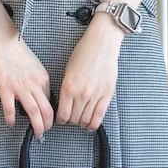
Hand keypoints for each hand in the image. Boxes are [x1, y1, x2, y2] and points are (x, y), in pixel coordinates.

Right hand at [0, 28, 53, 137]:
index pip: (51, 100)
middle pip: (46, 110)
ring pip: (33, 112)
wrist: (4, 41)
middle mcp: (34, 84)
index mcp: (43, 78)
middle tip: (45, 132)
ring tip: (36, 133)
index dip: (50, 112)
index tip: (48, 119)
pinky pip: (9, 108)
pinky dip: (11, 119)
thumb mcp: (35, 65)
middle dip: (48, 125)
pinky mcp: (5, 88)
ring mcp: (20, 87)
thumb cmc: (17, 50)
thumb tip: (38, 94)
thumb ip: (38, 80)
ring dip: (37, 126)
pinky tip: (10, 123)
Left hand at [57, 14, 122, 129]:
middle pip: (74, 120)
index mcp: (68, 87)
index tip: (61, 119)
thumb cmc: (84, 52)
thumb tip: (64, 105)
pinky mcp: (107, 94)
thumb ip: (66, 90)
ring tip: (81, 120)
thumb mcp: (67, 71)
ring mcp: (95, 95)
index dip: (60, 120)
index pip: (62, 114)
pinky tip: (91, 123)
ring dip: (82, 123)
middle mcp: (81, 93)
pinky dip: (94, 123)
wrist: (102, 43)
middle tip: (71, 118)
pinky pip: (99, 116)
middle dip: (71, 121)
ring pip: (86, 120)